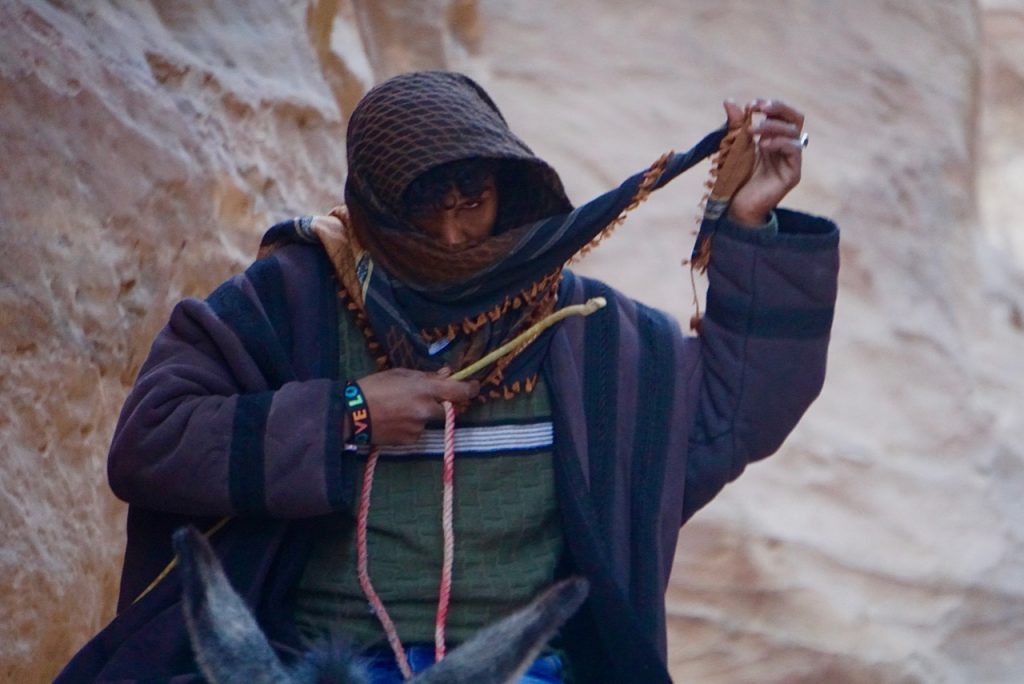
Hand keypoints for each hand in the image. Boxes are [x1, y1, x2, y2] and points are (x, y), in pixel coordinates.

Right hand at [355, 368, 479, 445]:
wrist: (352, 414)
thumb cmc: (374, 387)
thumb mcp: (400, 374)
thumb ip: (426, 376)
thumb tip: (446, 375)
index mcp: (425, 389)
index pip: (459, 391)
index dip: (470, 389)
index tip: (474, 387)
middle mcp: (426, 410)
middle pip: (447, 409)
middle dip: (439, 403)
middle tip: (421, 398)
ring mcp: (419, 427)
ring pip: (429, 420)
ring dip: (421, 414)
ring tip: (398, 409)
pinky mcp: (410, 440)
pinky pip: (417, 431)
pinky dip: (410, 425)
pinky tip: (394, 420)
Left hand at [724, 99, 804, 225]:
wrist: (734, 207)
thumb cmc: (734, 178)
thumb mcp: (733, 146)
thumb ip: (734, 125)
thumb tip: (729, 100)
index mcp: (774, 137)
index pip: (781, 113)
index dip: (769, 105)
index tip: (750, 105)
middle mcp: (785, 146)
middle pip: (795, 117)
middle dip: (778, 108)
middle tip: (759, 108)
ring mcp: (791, 160)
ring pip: (794, 132)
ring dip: (772, 126)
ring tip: (752, 131)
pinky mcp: (793, 174)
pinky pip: (794, 150)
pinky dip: (779, 143)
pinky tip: (762, 145)